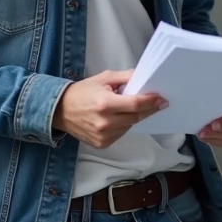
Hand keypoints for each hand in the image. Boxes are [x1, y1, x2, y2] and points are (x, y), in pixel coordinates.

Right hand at [53, 70, 167, 148]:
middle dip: (148, 109)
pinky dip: (123, 125)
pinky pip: (121, 134)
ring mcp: (103, 136)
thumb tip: (144, 78)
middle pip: (136, 117)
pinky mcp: (101, 144)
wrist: (59, 111)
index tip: (162, 99)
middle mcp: (105, 122)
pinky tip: (117, 118)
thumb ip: (125, 77)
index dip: (151, 102)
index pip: (135, 104)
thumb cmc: (82, 92)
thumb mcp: (103, 78)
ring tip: (129, 108)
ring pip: (130, 126)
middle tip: (158, 103)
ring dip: (134, 117)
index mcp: (105, 103)